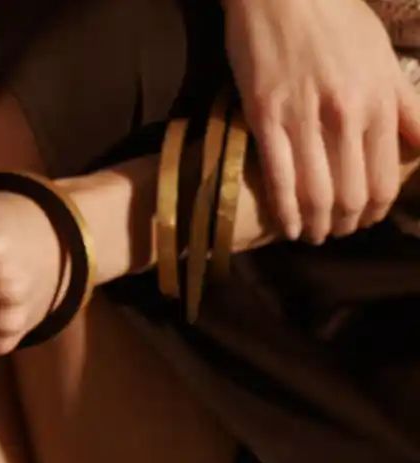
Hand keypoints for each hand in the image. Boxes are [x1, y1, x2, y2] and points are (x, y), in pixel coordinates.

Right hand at [224, 0, 419, 242]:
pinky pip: (278, 178)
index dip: (375, 212)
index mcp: (382, 102)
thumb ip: (405, 107)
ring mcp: (305, 118)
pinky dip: (283, 212)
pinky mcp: (266, 117)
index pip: (386, 180)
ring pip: (316, 195)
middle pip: (352, 195)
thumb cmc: (337, 21)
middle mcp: (348, 115)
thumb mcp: (384, 60)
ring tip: (310, 234)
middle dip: (345, 225)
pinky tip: (283, 226)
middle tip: (335, 231)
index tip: (364, 220)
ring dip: (315, 226)